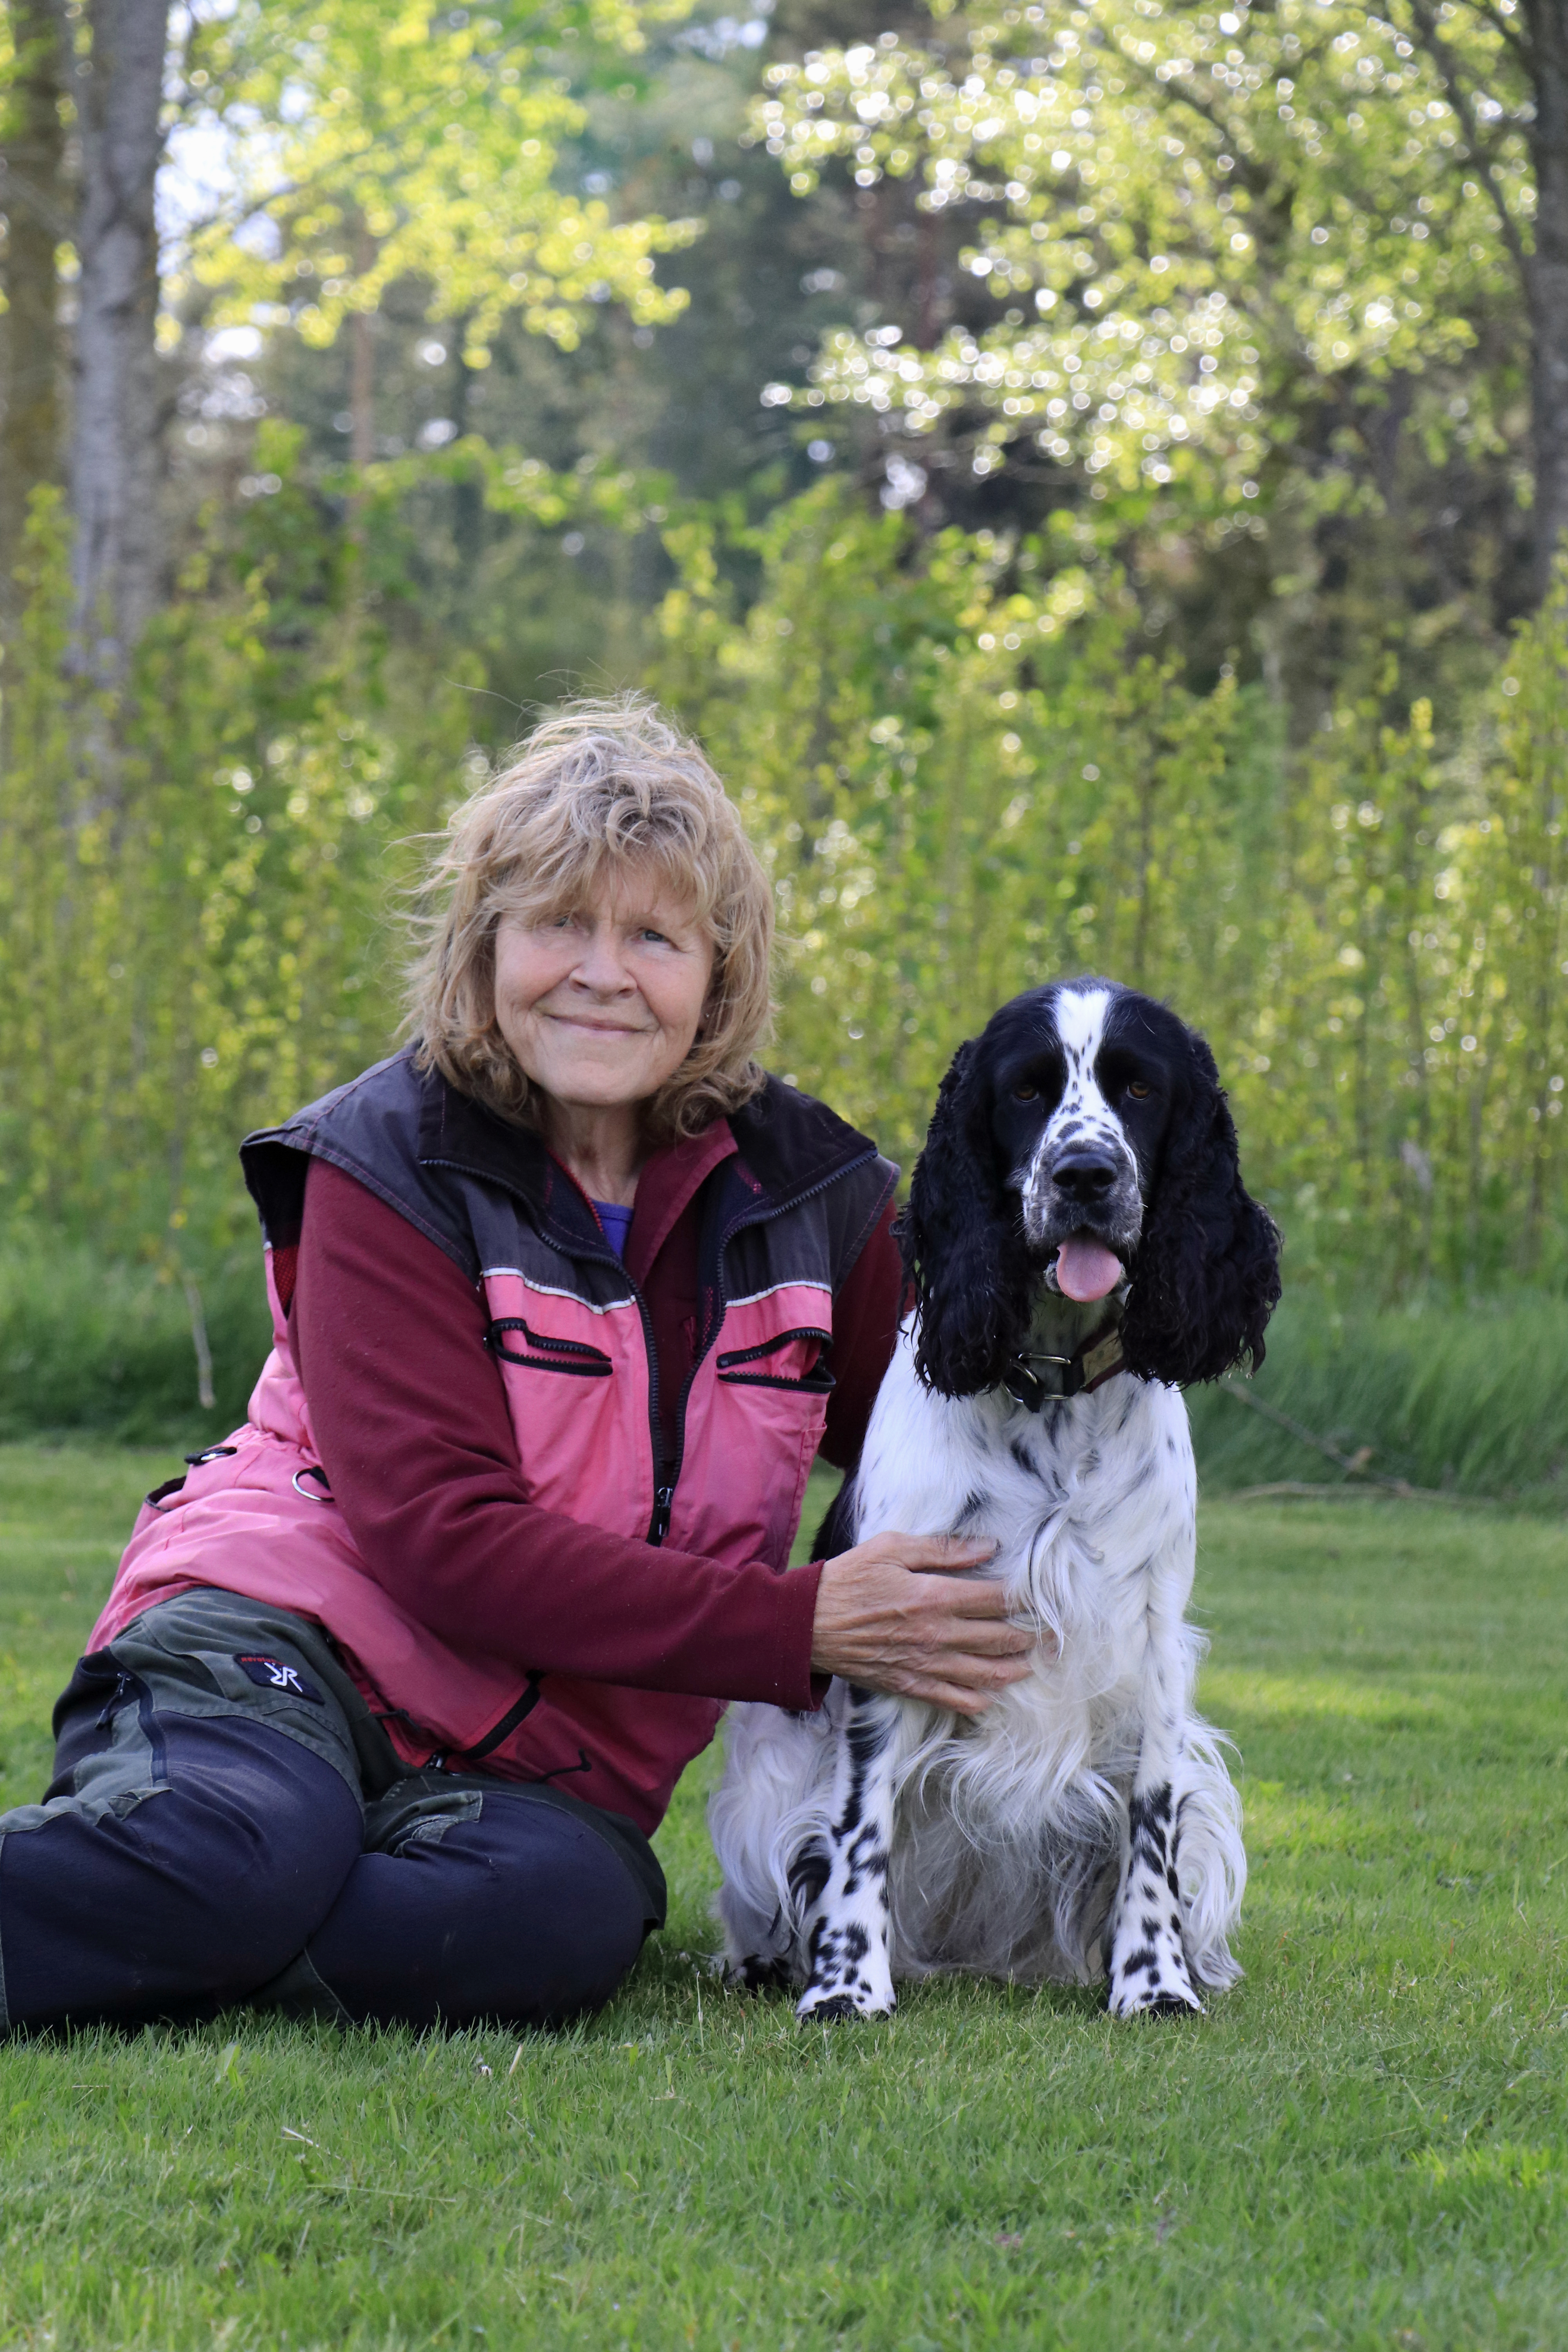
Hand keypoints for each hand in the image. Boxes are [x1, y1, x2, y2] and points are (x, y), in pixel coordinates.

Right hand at [809, 1532, 1046, 1715]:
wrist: (808, 1625)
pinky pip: (954, 1699)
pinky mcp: (910, 1684)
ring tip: (1033, 1665)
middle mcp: (936, 1634)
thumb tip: (987, 1546)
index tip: (1045, 1599)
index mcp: (934, 1596)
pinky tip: (992, 1695)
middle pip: (998, 1638)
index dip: (1024, 1600)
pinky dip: (978, 1700)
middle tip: (1054, 1638)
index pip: (995, 1599)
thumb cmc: (848, 1579)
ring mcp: (925, 1664)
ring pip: (983, 1673)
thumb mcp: (891, 1548)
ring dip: (1014, 1670)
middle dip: (1030, 1637)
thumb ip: (941, 1549)